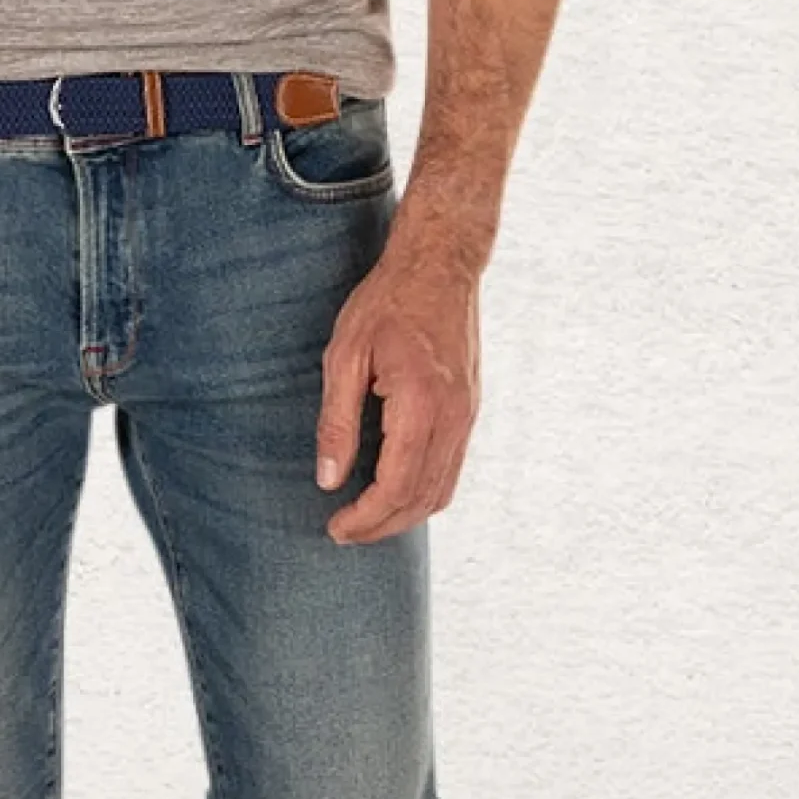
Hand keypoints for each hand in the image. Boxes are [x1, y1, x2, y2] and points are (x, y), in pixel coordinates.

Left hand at [315, 250, 480, 540]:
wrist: (439, 266)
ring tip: (366, 519)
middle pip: (422, 499)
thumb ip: (337, 421)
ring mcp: (467, 415)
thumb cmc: (386, 303)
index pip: (395, 486)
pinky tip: (395, 489)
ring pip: (442, 490)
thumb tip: (328, 479)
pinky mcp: (470, 410)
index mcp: (421, 405)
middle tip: (344, 532)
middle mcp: (453, 418)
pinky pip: (452, 468)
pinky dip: (424, 492)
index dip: (365, 518)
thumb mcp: (345, 355)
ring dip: (405, 515)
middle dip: (382, 526)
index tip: (335, 528)